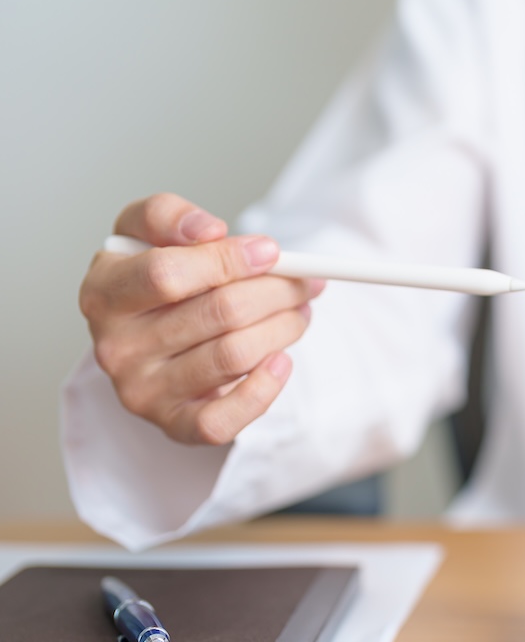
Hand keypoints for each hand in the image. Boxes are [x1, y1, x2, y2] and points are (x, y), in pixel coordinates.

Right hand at [79, 193, 323, 444]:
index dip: (228, 260)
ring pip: (234, 355)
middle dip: (275, 292)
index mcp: (103, 292)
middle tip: (305, 281)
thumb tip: (209, 230)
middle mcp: (115, 346)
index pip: (167, 274)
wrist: (153, 340)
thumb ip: (169, 216)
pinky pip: (224, 419)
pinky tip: (282, 360)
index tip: (271, 251)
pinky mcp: (173, 425)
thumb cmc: (158, 282)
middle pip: (217, 312)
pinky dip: (265, 387)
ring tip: (299, 312)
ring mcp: (142, 391)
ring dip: (283, 328)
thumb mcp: (149, 233)